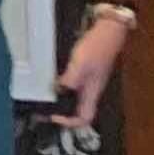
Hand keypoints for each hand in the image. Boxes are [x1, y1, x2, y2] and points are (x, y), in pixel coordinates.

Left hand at [53, 13, 129, 127]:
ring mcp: (89, 82)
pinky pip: (73, 89)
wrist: (108, 32)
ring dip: (61, 103)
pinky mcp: (86, 74)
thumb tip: (59, 92)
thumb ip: (70, 79)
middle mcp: (91, 90)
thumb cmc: (97, 47)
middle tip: (44, 111)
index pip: (84, 118)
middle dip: (62, 115)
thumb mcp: (81, 63)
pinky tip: (53, 84)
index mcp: (91, 92)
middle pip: (78, 112)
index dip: (69, 123)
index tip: (54, 116)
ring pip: (75, 101)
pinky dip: (62, 90)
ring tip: (45, 100)